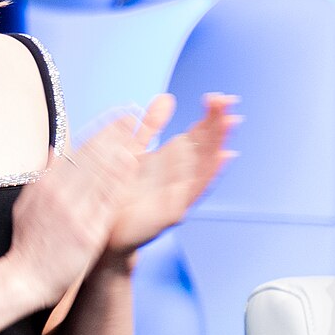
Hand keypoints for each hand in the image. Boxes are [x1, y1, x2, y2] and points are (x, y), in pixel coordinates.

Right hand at [6, 117, 144, 312]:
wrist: (24, 278)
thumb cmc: (28, 244)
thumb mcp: (27, 204)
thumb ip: (44, 177)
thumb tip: (56, 152)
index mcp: (46, 186)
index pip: (78, 152)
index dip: (101, 132)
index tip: (117, 118)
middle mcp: (59, 195)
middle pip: (91, 157)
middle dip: (113, 134)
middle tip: (133, 115)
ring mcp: (73, 213)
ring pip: (100, 174)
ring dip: (120, 149)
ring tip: (138, 131)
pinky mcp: (86, 232)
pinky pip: (107, 202)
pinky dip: (120, 180)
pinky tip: (132, 164)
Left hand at [99, 93, 236, 256]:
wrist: (104, 237)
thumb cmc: (119, 196)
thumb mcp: (134, 153)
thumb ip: (150, 127)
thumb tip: (166, 98)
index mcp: (171, 163)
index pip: (196, 136)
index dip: (210, 117)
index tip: (221, 98)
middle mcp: (180, 178)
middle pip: (205, 148)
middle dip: (217, 125)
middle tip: (227, 102)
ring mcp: (178, 197)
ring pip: (204, 166)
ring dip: (218, 143)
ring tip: (230, 123)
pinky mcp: (170, 213)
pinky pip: (192, 191)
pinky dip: (209, 173)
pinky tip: (222, 156)